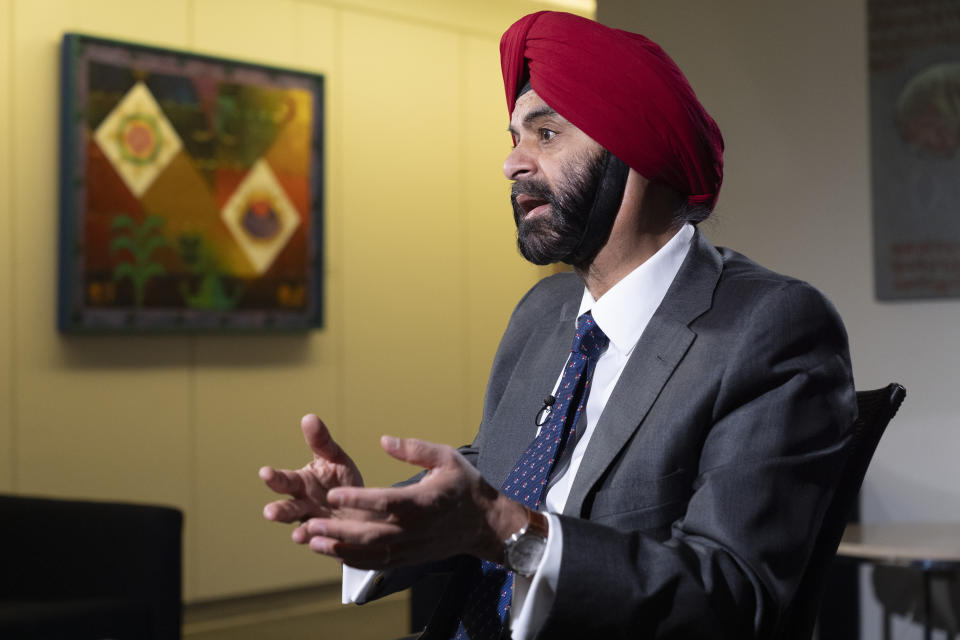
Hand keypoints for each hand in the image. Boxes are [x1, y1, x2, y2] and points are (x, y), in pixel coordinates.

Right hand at [260, 414, 367, 543]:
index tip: (264, 472)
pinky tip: (326, 544)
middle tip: (270, 513)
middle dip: (279, 511)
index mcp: (302, 483)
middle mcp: (303, 506)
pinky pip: (326, 544)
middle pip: (288, 509)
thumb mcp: (334, 458)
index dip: (274, 478)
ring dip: (299, 533)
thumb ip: (321, 442)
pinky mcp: (332, 540)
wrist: (364, 506)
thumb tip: (309, 417)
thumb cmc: (341, 479)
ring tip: (298, 536)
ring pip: (303, 529)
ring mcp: (316, 524)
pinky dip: (324, 544)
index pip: (285, 480)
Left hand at [300, 435, 528, 569]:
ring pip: (370, 553)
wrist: (486, 525)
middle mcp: (414, 529)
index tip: (333, 493)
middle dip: (338, 529)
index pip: (386, 502)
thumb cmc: (465, 487)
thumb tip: (384, 440)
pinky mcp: (408, 559)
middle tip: (310, 523)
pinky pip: (376, 563)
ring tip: (312, 540)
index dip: (358, 499)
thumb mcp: (446, 458)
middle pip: (371, 533)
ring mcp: (410, 548)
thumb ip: (414, 449)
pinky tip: (333, 551)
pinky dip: (353, 560)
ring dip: (340, 548)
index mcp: (422, 502)